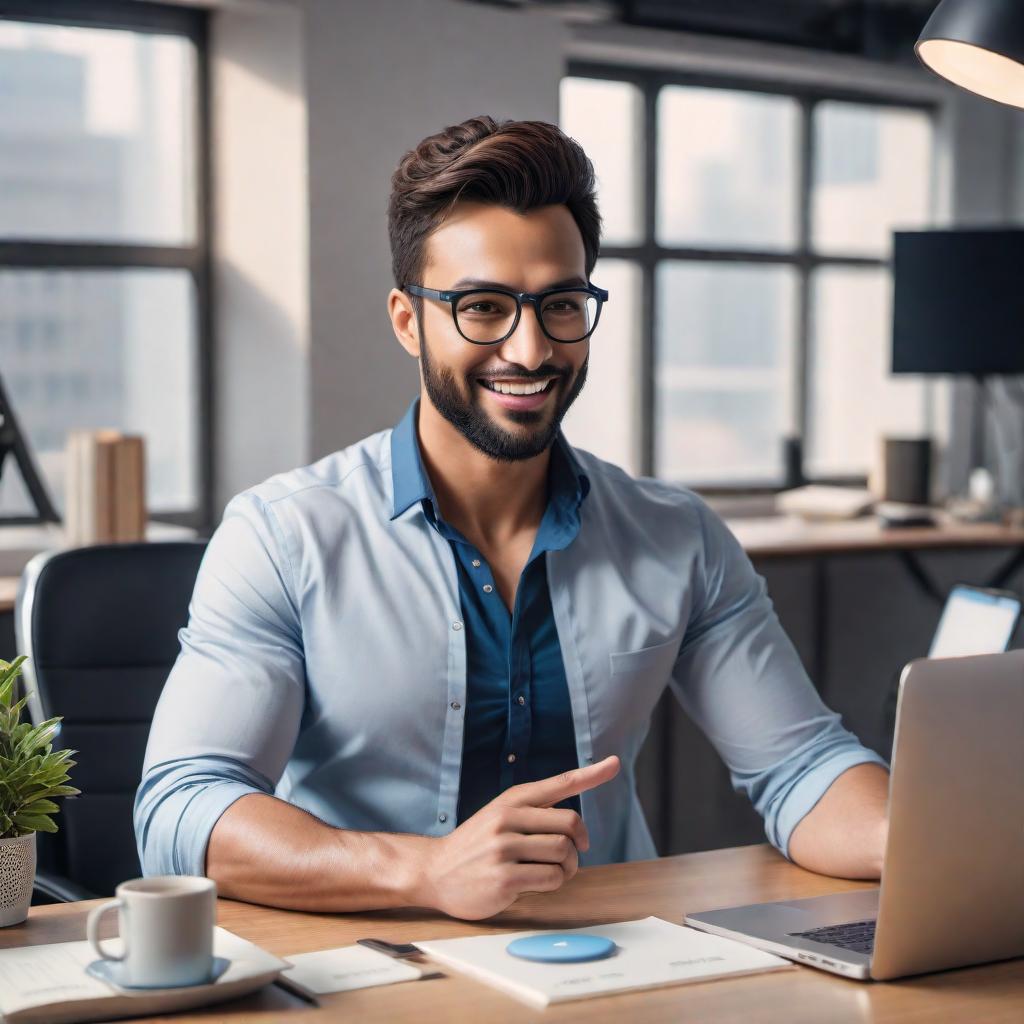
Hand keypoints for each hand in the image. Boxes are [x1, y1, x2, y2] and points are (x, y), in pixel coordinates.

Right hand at [417, 755, 619, 919]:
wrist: (435, 871)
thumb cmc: (477, 845)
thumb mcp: (500, 815)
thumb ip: (534, 812)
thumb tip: (576, 821)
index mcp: (512, 800)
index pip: (560, 782)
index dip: (591, 773)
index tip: (615, 763)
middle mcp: (508, 819)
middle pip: (570, 822)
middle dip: (579, 841)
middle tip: (574, 853)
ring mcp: (504, 848)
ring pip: (563, 852)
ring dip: (569, 867)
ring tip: (556, 871)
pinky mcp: (504, 879)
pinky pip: (551, 878)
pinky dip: (554, 883)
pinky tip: (537, 883)